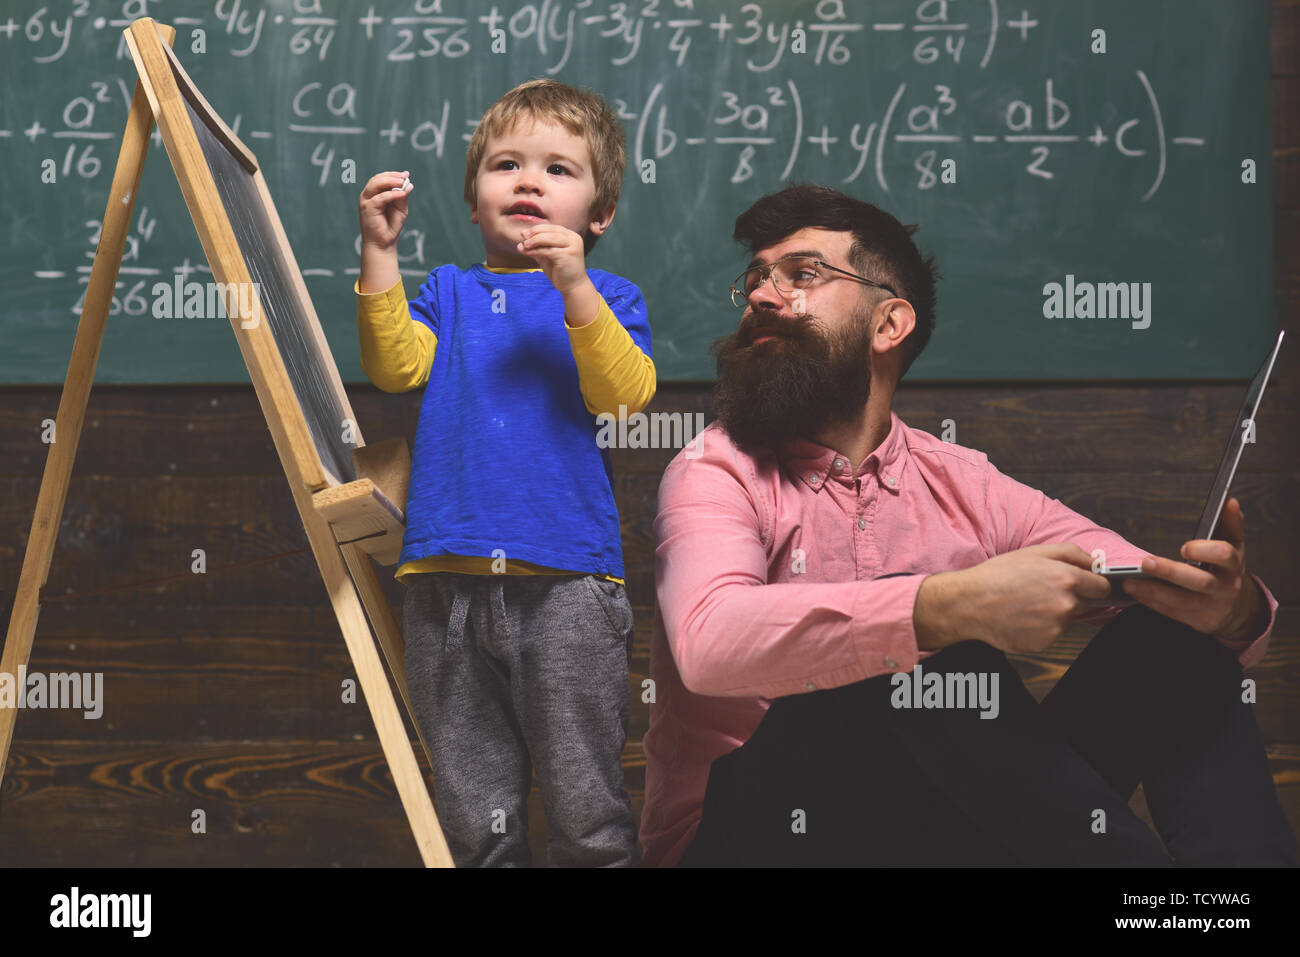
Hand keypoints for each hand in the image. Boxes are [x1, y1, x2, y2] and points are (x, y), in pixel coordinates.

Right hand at [358, 170, 411, 249]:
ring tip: (403, 182)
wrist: (384, 243)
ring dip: (390, 181)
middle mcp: (368, 196)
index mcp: (375, 194)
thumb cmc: (391, 226)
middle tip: (405, 177)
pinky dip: (392, 194)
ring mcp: (366, 201)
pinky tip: (402, 194)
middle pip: (377, 179)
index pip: (381, 179)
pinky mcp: (368, 208)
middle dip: (392, 176)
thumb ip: (402, 196)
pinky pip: (380, 197)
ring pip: (376, 184)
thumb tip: (408, 184)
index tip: (406, 175)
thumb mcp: (400, 209)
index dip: (393, 175)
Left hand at [516, 223, 588, 294]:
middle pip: (551, 231)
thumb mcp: (548, 257)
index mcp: (570, 236)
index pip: (552, 228)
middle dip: (535, 233)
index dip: (537, 229)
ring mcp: (572, 246)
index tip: (524, 233)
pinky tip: (528, 252)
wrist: (573, 286)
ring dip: (535, 240)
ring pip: (550, 238)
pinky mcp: (568, 255)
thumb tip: (521, 243)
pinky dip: (537, 250)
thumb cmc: (560, 271)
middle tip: (523, 236)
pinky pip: (549, 250)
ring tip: (525, 244)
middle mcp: (573, 239)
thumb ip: (537, 249)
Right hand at [915, 543, 1110, 654]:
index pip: (1102, 587)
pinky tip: (1022, 618)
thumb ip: (1071, 553)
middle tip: (1041, 592)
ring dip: (1055, 613)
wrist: (970, 603)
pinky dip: (1041, 627)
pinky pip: (1052, 634)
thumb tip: (1095, 563)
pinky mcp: (1045, 642)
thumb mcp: (1034, 552)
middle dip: (1070, 598)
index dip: (1093, 585)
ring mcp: (1056, 626)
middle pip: (1086, 604)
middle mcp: (1066, 604)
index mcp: (1066, 578)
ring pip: (1067, 619)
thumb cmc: (998, 575)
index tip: (1084, 585)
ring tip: (1027, 604)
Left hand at [1121, 497, 1261, 641]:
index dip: (1205, 551)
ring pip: (1181, 601)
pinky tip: (1133, 590)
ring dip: (1152, 591)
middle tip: (1146, 562)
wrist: (1233, 608)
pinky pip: (1170, 611)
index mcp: (1233, 564)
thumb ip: (1230, 523)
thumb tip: (1229, 502)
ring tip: (1129, 581)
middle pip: (1200, 581)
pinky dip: (1150, 601)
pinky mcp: (1195, 620)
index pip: (1224, 555)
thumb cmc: (1225, 568)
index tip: (1185, 547)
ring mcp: (1209, 606)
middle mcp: (1224, 587)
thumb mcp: (1233, 545)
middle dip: (1172, 572)